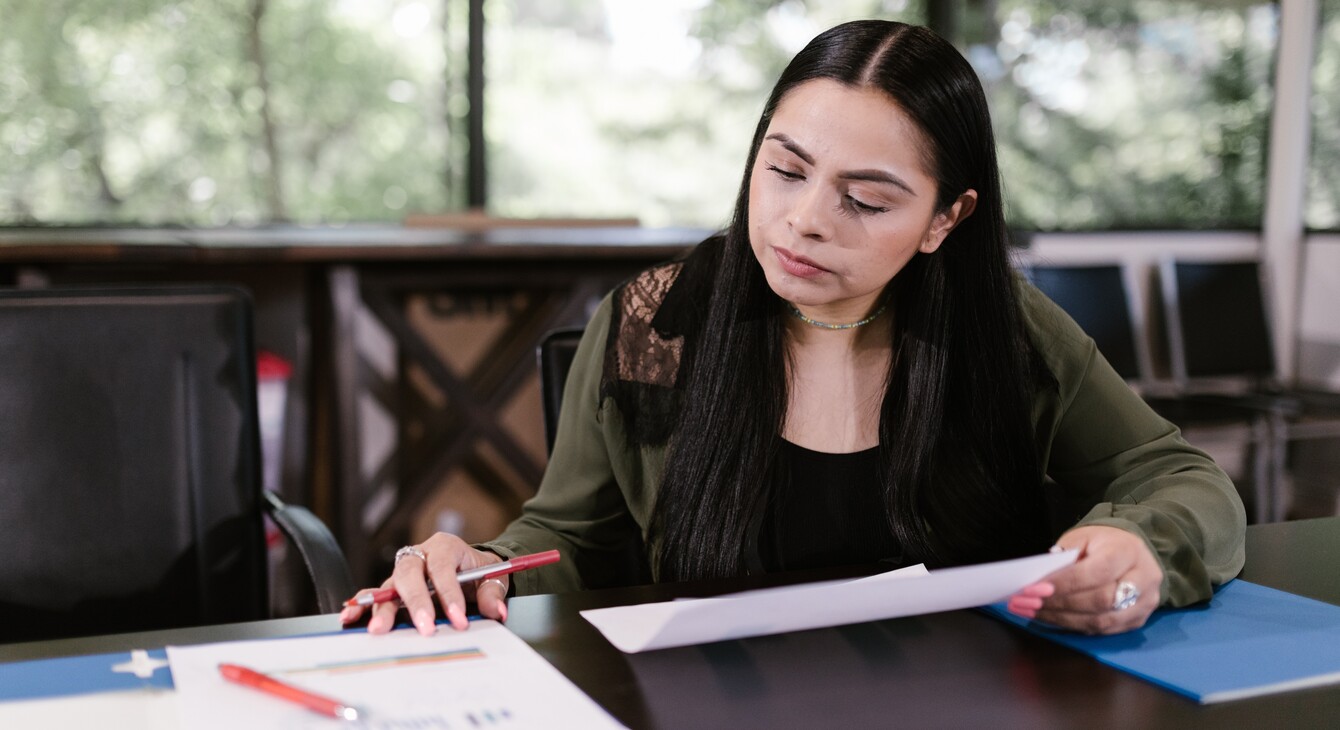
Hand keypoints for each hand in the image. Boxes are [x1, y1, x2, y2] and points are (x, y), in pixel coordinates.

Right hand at [339, 532, 507, 635]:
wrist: (470, 569)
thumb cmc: (478, 572)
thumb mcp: (493, 578)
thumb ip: (493, 593)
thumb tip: (495, 610)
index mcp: (445, 546)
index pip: (443, 568)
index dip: (450, 594)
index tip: (458, 620)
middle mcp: (420, 555)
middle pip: (410, 573)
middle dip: (416, 602)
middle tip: (424, 629)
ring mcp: (404, 572)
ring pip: (389, 586)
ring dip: (382, 608)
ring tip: (377, 629)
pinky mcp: (394, 588)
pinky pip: (375, 595)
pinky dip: (363, 606)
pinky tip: (351, 618)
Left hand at [1006, 525, 1162, 634]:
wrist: (1132, 552)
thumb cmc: (1103, 543)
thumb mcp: (1083, 538)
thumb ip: (1065, 556)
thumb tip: (1040, 580)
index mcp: (1129, 551)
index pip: (1096, 572)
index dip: (1064, 584)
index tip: (1034, 588)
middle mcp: (1144, 578)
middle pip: (1100, 600)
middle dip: (1060, 603)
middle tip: (1027, 602)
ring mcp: (1144, 603)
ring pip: (1101, 620)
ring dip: (1062, 619)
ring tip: (1033, 612)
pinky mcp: (1137, 621)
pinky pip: (1102, 630)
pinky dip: (1073, 625)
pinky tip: (1050, 618)